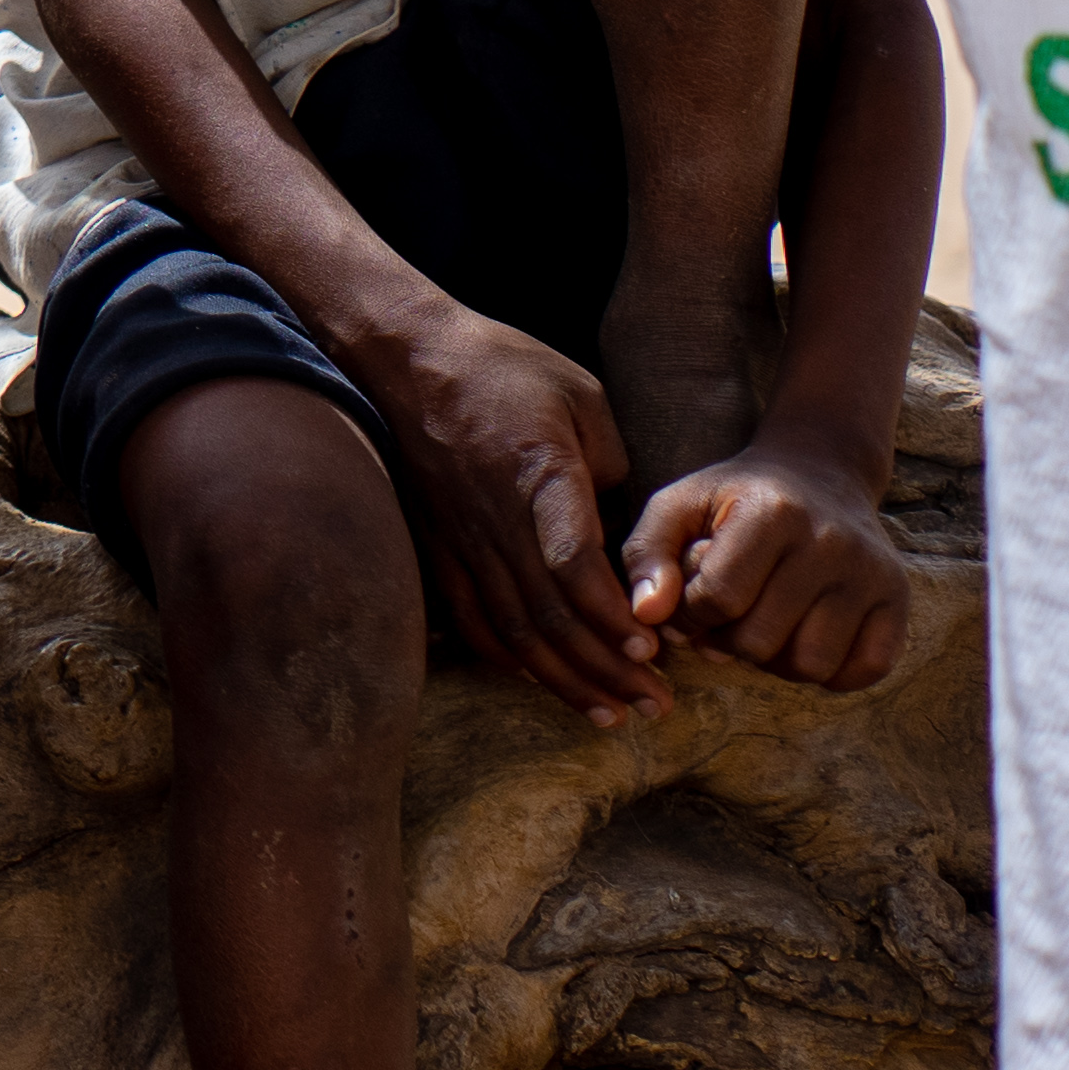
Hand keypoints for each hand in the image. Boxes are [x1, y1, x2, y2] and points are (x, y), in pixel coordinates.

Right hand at [357, 304, 659, 714]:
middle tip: (657, 705)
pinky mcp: (438, 545)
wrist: (411, 356)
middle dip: (606, 670)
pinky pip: (470, 617)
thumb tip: (631, 531)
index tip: (651, 651)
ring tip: (612, 713)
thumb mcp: (582, 397)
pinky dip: (507, 659)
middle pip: (550, 614)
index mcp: (537, 475)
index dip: (612, 616)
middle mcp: (494, 517)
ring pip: (512, 629)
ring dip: (564, 679)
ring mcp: (460, 536)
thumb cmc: (506, 368)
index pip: (572, 562)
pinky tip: (542, 680)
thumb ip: (615, 467)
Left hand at [624, 435, 914, 689]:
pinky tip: (803, 639)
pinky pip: (864, 670)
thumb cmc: (736, 498)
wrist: (819, 472)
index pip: (717, 599)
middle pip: (760, 640)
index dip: (688, 615)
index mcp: (772, 512)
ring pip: (810, 664)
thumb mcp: (678, 506)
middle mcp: (830, 542)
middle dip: (727, 641)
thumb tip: (646, 616)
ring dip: (774, 662)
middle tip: (724, 619)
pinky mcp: (898, 600)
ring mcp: (871, 574)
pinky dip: (829, 672)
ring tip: (761, 628)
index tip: (686, 604)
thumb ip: (647, 555)